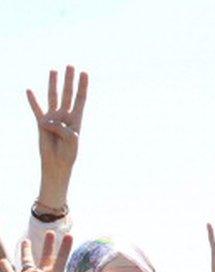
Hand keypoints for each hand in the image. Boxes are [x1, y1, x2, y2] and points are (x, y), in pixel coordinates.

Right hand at [0, 231, 72, 271]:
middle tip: (51, 232)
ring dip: (26, 251)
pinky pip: (9, 271)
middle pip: (46, 257)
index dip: (65, 248)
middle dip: (49, 245)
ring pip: (26, 261)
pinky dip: (6, 266)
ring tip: (25, 240)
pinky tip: (3, 261)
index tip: (70, 235)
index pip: (61, 260)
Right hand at [26, 66, 88, 209]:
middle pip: (67, 93)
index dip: (83, 86)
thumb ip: (62, 127)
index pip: (81, 99)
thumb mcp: (71, 139)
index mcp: (77, 119)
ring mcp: (53, 118)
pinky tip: (29, 91)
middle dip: (69, 80)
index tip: (85, 73)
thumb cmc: (68, 153)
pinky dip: (32, 101)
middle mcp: (65, 116)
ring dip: (53, 84)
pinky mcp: (41, 123)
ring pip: (52, 97)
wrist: (57, 164)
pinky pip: (36, 109)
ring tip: (54, 71)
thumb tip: (47, 120)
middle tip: (71, 66)